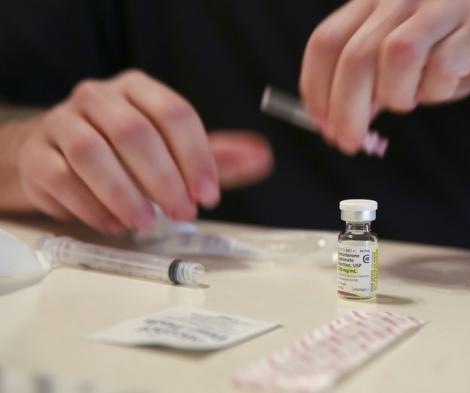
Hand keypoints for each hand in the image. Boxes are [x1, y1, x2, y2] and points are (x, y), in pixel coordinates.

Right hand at [15, 70, 271, 234]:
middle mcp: (97, 98)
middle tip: (183, 212)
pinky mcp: (38, 157)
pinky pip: (62, 179)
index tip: (209, 194)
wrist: (58, 154)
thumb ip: (216, 155)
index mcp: (137, 89)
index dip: (196, 156)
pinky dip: (92, 207)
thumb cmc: (125, 152)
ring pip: (92, 153)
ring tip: (146, 222)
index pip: (173, 113)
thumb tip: (263, 157)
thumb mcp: (173, 149)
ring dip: (125, 193)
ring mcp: (61, 124)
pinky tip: (115, 224)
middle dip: (164, 178)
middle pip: (133, 131)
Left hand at [300, 0, 469, 153]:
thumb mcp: (403, 64)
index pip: (326, 41)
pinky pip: (442, 68)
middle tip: (348, 141)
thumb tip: (336, 122)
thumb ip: (367, 84)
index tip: (321, 123)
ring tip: (409, 101)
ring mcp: (444, 4)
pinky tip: (446, 87)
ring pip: (396, 54)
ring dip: (395, 95)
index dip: (317, 88)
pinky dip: (436, 91)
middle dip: (345, 109)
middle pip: (356, 54)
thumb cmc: (458, 49)